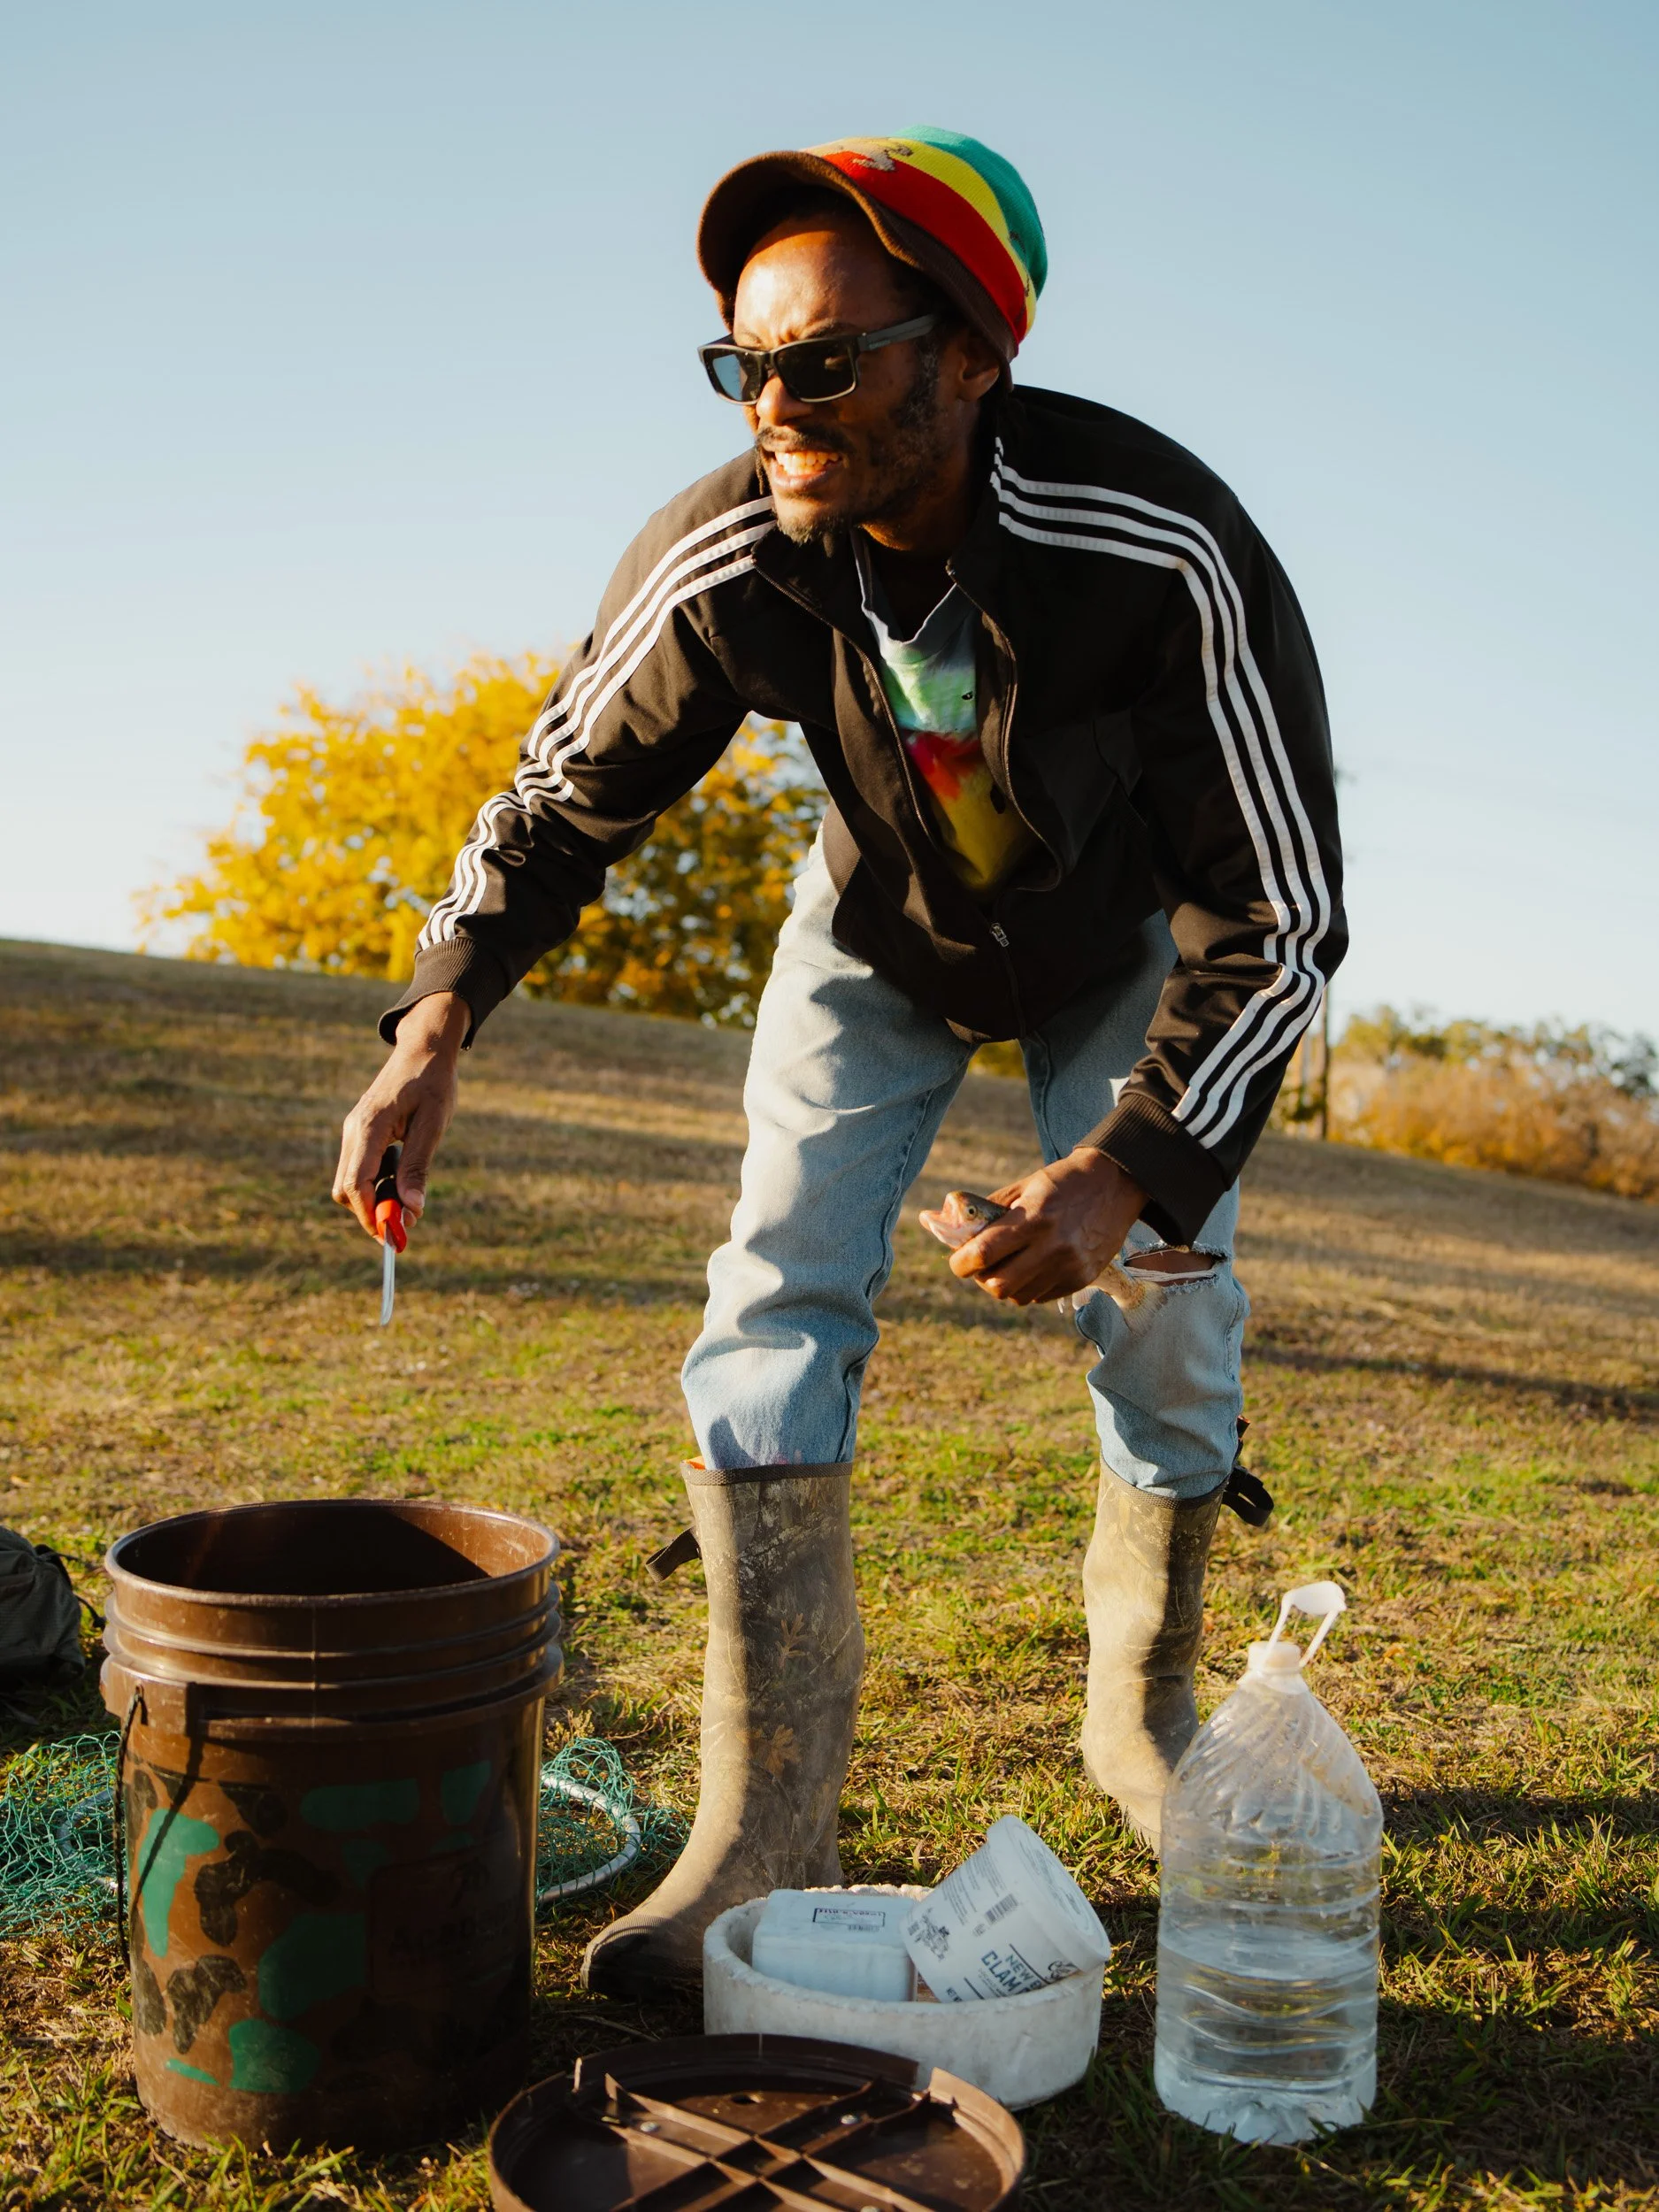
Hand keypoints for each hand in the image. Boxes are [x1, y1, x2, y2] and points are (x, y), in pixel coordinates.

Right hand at [332, 992, 469, 1238]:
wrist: (425, 1048)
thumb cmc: (433, 1082)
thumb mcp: (433, 1125)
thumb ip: (418, 1166)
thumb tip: (411, 1208)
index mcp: (369, 1127)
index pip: (355, 1184)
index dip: (370, 1215)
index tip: (393, 1236)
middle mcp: (354, 1131)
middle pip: (346, 1189)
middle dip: (372, 1211)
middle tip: (406, 1221)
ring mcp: (354, 1131)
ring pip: (350, 1181)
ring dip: (376, 1196)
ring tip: (410, 1191)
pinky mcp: (361, 1132)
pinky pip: (359, 1167)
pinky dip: (377, 1180)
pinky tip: (402, 1170)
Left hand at [949, 1148, 1146, 1305]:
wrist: (1116, 1184)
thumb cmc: (1063, 1182)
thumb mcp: (1023, 1187)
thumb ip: (989, 1210)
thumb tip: (951, 1228)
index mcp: (1034, 1218)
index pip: (983, 1254)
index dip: (961, 1263)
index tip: (957, 1261)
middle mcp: (1053, 1247)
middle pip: (998, 1285)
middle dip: (981, 1278)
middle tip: (981, 1265)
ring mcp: (1069, 1267)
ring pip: (1018, 1296)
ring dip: (1005, 1284)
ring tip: (1008, 1264)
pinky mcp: (1081, 1278)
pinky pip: (1040, 1296)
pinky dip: (1027, 1287)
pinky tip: (1031, 1266)